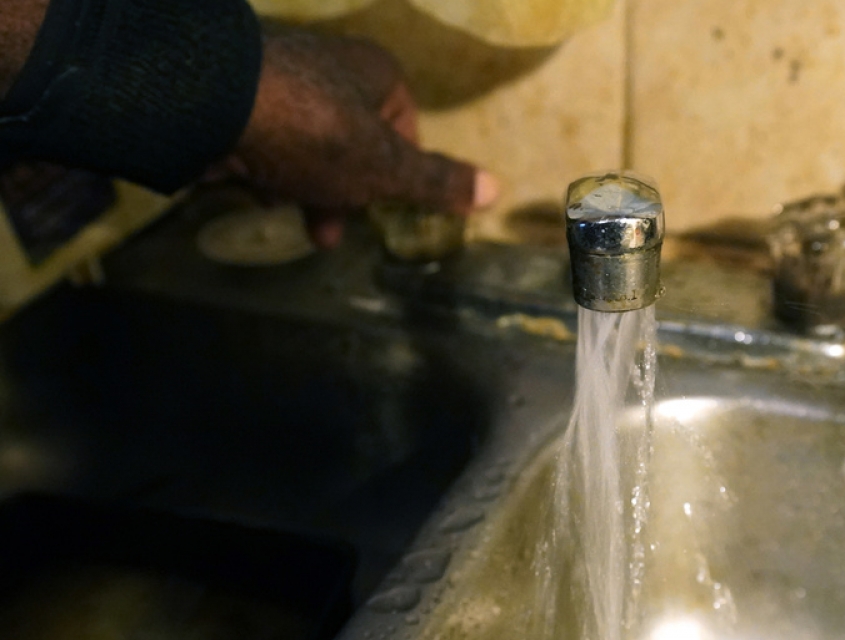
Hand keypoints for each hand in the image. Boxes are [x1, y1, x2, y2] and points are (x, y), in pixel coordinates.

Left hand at [214, 25, 498, 247]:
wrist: (211, 105)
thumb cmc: (316, 134)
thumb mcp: (386, 168)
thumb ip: (437, 181)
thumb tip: (496, 189)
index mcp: (376, 71)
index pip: (404, 126)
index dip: (397, 174)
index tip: (381, 208)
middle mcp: (331, 65)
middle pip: (354, 142)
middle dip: (345, 193)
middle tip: (329, 233)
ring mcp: (281, 79)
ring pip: (308, 146)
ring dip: (304, 188)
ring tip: (288, 214)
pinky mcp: (238, 98)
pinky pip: (267, 142)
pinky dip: (267, 170)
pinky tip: (254, 191)